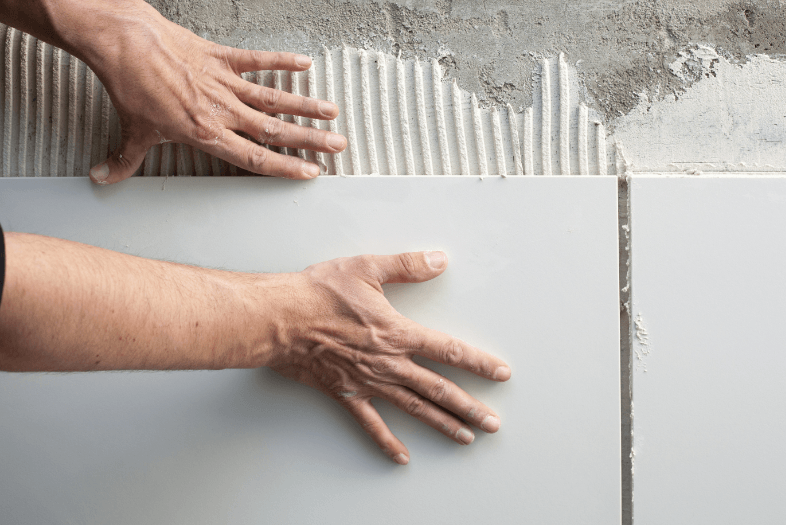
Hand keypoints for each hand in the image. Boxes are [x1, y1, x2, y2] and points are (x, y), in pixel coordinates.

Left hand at [79, 1, 345, 183]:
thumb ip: (123, 160)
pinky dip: (280, 61)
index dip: (285, 167)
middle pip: (275, 130)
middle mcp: (223, 110)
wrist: (126, 45)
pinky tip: (304, 63)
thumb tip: (102, 178)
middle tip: (338, 145)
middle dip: (310, 140)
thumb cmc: (131, 88)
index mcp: (206, 133)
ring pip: (273, 98)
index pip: (255, 157)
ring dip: (305, 106)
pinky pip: (256, 60)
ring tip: (332, 112)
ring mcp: (225, 83)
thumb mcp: (131, 131)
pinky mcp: (221, 57)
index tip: (310, 172)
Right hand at [267, 252, 511, 464]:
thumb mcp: (366, 268)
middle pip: (438, 389)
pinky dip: (387, 441)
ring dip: (443, 424)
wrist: (278, 319)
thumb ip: (407, 266)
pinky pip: (371, 423)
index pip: (449, 350)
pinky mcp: (346, 394)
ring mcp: (369, 382)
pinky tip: (402, 456)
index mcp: (397, 332)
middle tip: (492, 423)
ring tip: (465, 438)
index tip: (501, 374)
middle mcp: (388, 363)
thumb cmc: (317, 293)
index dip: (478, 363)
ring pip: (414, 408)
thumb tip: (439, 259)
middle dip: (469, 407)